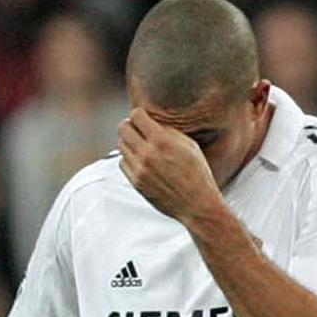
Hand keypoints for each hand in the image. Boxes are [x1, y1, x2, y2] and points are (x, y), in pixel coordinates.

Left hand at [118, 107, 220, 222]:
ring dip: (128, 141)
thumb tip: (150, 121)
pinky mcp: (136, 182)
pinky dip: (128, 158)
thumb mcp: (188, 144)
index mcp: (162, 141)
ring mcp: (139, 170)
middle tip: (137, 128)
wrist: (195, 203)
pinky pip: (123, 163)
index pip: (136, 116)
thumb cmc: (196, 172)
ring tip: (140, 144)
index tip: (143, 117)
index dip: (139, 114)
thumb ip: (167, 131)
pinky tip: (139, 159)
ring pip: (121, 146)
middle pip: (123, 129)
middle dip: (129, 125)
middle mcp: (147, 154)